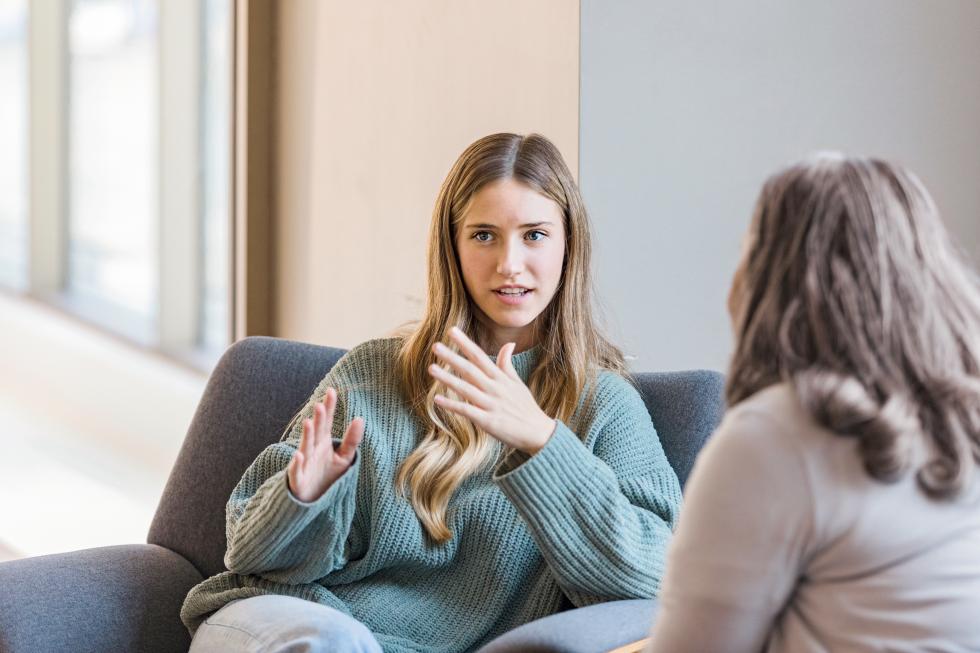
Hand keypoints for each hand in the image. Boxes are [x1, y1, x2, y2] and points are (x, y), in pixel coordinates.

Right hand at [286, 387, 364, 502]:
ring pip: (305, 447)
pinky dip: (296, 464)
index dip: (329, 407)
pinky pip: (296, 471)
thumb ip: (352, 440)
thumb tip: (360, 418)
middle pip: (316, 432)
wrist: (312, 500)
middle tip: (319, 405)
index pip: (327, 422)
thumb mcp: (344, 458)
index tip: (332, 391)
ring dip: (306, 436)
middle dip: (318, 420)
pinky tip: (299, 455)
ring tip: (309, 423)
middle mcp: (312, 449)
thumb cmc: (327, 476)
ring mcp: (304, 464)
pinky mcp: (298, 480)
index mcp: (323, 442)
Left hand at [428, 327, 555, 454]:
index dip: (465, 343)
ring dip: (448, 378)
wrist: (538, 433)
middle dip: (452, 357)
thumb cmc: (526, 408)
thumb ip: (507, 364)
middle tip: (435, 346)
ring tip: (432, 368)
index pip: (480, 356)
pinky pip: (467, 411)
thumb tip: (509, 343)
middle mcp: (495, 388)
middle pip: (470, 370)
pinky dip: (452, 405)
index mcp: (500, 378)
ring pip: (466, 389)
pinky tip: (437, 399)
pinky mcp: (488, 421)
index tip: (452, 331)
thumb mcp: (518, 383)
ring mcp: (491, 405)